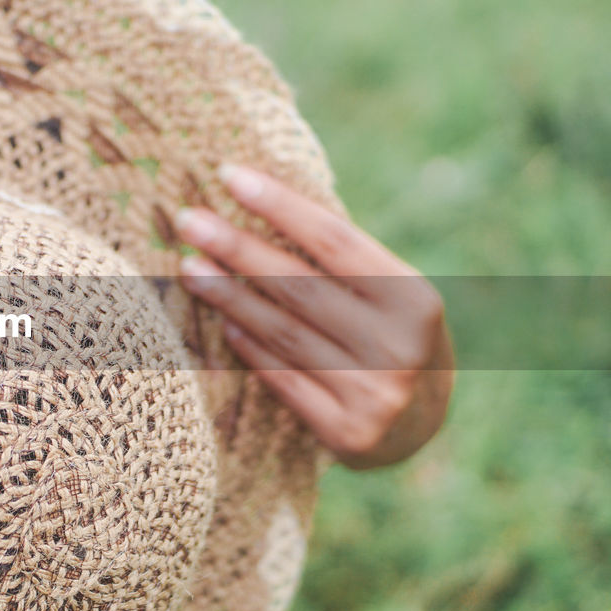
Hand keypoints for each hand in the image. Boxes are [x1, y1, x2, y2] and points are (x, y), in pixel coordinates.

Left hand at [176, 164, 453, 468]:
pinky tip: (221, 323)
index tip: (229, 175)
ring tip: (189, 265)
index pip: (336, 241)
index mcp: (414, 299)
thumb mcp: (391, 294)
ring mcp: (373, 395)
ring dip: (229, 297)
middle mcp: (398, 346)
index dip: (281, 206)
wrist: (422, 427)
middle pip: (300, 287)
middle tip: (187, 219)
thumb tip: (258, 197)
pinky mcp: (347, 435)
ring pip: (283, 334)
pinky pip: (283, 381)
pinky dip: (249, 349)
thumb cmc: (391, 337)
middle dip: (238, 248)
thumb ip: (341, 260)